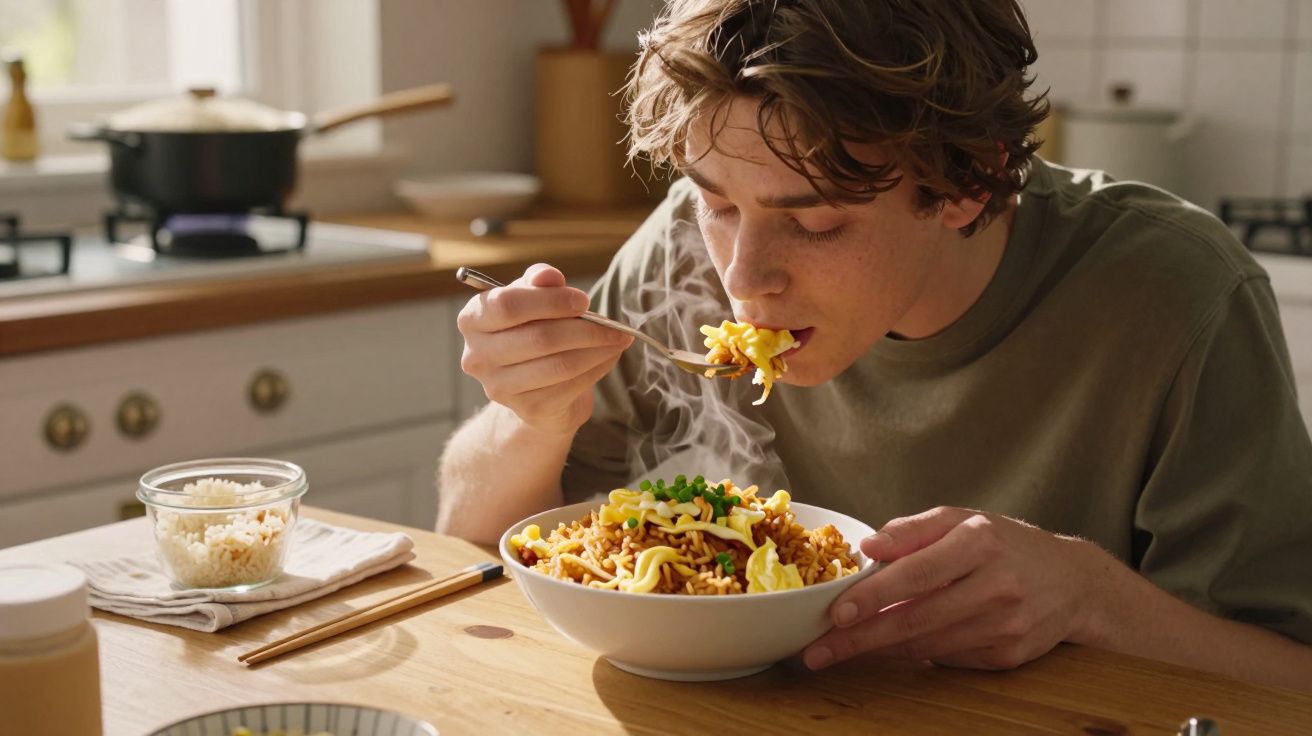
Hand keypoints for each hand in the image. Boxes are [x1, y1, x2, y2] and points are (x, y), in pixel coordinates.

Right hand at [457, 263, 631, 436]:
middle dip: (584, 328)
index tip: (583, 300)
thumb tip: (549, 276)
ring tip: (618, 338)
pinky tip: (609, 356)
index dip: (550, 301)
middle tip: (612, 324)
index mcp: (472, 320)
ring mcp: (500, 387)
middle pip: (539, 338)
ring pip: (559, 364)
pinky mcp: (527, 409)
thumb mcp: (533, 299)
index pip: (507, 305)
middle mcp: (477, 356)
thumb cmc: (532, 330)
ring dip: (597, 349)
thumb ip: (539, 282)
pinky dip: (597, 368)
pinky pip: (571, 385)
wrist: (534, 388)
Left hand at [803, 506, 1098, 670]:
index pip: (918, 573)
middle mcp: (997, 586)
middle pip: (917, 618)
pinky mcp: (1007, 656)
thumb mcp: (962, 519)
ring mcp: (1005, 626)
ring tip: (838, 653)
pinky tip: (883, 652)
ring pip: (927, 645)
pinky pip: (946, 659)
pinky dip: (911, 656)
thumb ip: (913, 530)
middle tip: (819, 650)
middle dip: (861, 639)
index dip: (874, 595)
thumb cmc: (1005, 544)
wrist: (1073, 582)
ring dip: (878, 652)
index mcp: (981, 543)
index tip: (837, 612)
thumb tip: (867, 547)